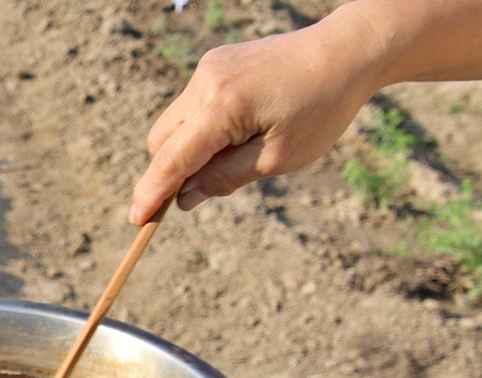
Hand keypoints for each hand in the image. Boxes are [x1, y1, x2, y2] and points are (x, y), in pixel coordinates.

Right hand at [129, 23, 377, 222]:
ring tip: (235, 154)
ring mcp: (207, 69)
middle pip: (161, 142)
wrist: (344, 52)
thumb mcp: (277, 158)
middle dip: (170, 171)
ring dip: (188, 149)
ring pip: (173, 124)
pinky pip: (190, 105)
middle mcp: (205, 82)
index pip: (173, 159)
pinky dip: (200, 127)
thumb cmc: (320, 109)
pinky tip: (238, 130)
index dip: (152, 193)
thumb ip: (225, 178)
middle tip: (199, 193)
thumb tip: (185, 198)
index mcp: (222, 107)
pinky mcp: (214, 63)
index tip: (137, 220)